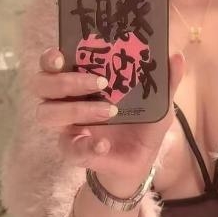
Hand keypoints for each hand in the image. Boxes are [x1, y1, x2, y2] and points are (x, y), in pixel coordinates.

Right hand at [33, 48, 185, 191]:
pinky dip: (86, 146)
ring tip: (108, 111)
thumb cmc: (142, 123)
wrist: (139, 161)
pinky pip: (68, 147)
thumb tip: (176, 55)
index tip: (62, 55)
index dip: (50, 57)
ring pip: (46, 113)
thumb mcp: (158, 102)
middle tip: (100, 82)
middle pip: (42, 85)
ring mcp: (66, 125)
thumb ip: (166, 80)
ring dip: (76, 110)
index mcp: (82, 80)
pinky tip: (104, 145)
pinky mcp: (72, 150)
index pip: (52, 63)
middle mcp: (66, 100)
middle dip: (66, 81)